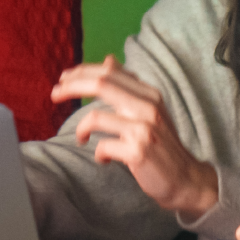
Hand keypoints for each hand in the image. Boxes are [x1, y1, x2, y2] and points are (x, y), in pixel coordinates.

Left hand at [51, 57, 218, 219]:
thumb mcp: (149, 110)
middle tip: (54, 95)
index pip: (110, 71)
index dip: (82, 72)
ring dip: (80, 129)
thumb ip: (128, 86)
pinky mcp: (138, 151)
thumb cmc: (162, 145)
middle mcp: (148, 106)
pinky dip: (98, 154)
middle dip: (72, 86)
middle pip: (102, 84)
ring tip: (80, 138)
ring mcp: (143, 129)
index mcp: (149, 94)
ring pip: (96, 117)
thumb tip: (107, 60)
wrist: (185, 179)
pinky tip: (103, 159)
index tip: (63, 79)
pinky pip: (103, 146)